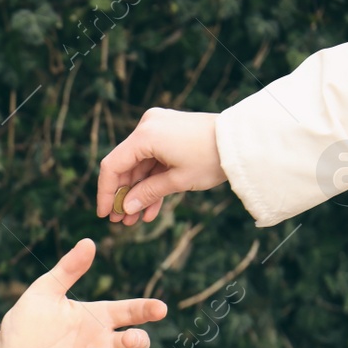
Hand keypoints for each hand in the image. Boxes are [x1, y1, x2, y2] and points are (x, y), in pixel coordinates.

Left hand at [0, 239, 165, 347]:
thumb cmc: (24, 324)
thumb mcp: (44, 292)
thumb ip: (68, 270)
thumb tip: (89, 242)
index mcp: (97, 318)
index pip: (130, 312)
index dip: (147, 310)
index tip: (160, 308)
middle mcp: (101, 343)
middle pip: (135, 344)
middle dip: (138, 341)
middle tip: (130, 337)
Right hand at [96, 108, 226, 224]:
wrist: (243, 140)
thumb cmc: (211, 158)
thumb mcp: (178, 181)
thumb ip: (147, 194)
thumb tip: (126, 208)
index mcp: (145, 135)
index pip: (112, 166)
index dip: (106, 192)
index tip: (104, 214)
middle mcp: (147, 126)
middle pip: (125, 166)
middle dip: (124, 195)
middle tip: (121, 221)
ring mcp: (159, 128)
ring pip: (140, 165)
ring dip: (139, 192)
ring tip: (136, 219)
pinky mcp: (169, 133)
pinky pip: (154, 159)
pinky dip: (152, 181)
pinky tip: (150, 208)